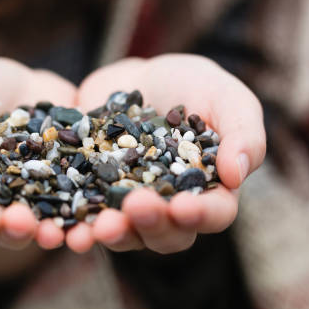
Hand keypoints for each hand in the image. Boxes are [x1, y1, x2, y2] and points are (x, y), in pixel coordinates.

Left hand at [75, 54, 265, 252]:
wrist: (139, 75)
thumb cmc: (193, 85)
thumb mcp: (227, 96)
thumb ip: (243, 132)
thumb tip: (237, 175)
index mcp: (209, 190)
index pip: (214, 213)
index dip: (201, 215)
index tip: (183, 207)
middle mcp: (170, 207)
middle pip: (167, 233)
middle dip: (153, 224)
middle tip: (136, 207)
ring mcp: (130, 204)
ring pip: (126, 232)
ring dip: (114, 233)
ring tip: (99, 225)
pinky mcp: (94, 194)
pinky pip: (87, 216)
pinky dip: (76, 225)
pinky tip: (65, 229)